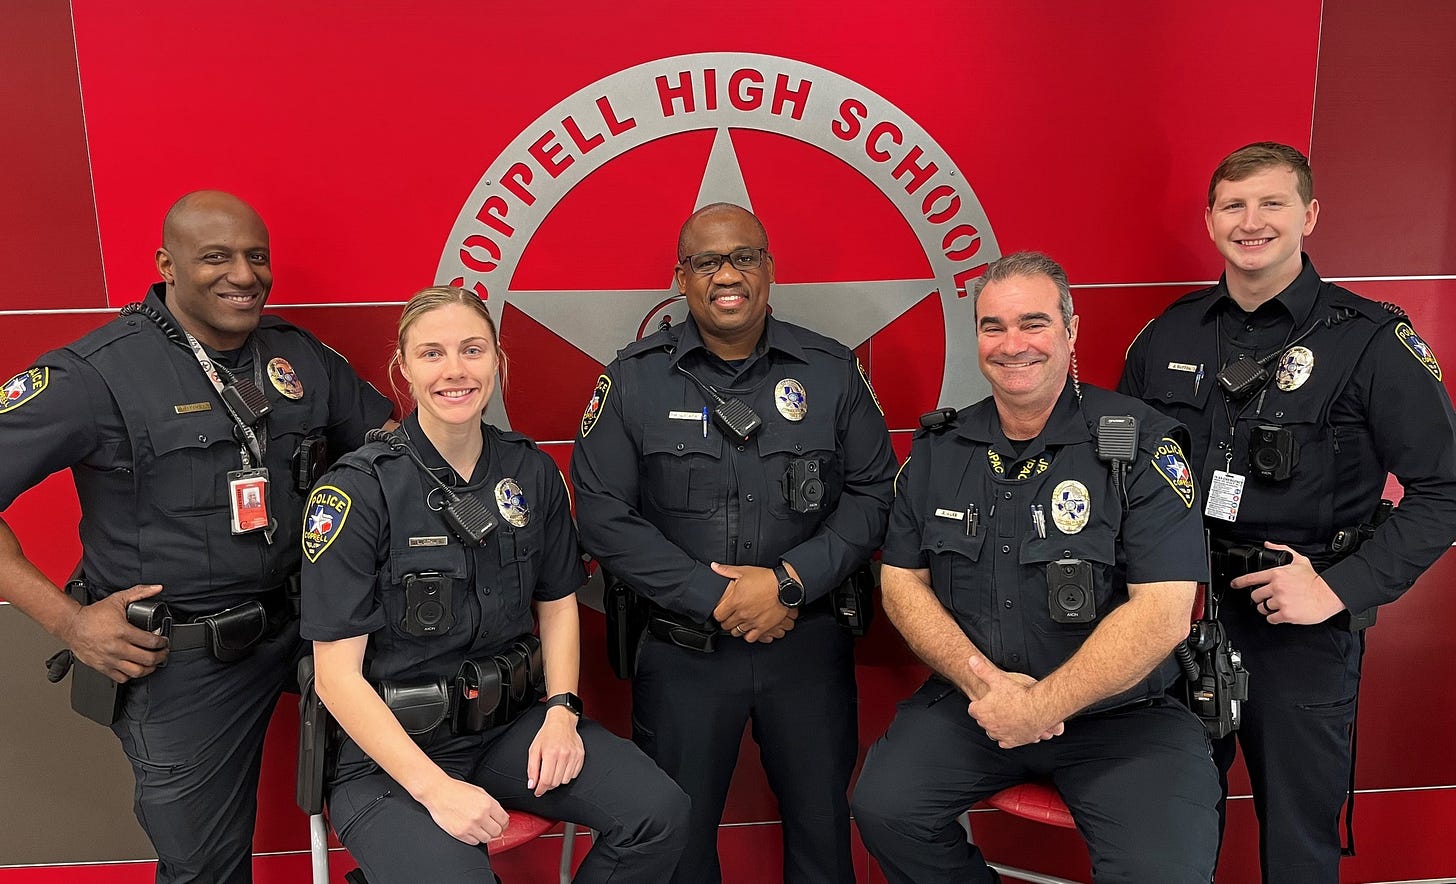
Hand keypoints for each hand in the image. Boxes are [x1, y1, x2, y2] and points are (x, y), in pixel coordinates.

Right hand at [60, 584, 168, 682]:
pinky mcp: (102, 667)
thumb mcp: (118, 599)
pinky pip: (121, 678)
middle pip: (147, 659)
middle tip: (163, 652)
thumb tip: (156, 588)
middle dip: (160, 656)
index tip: (164, 641)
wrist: (71, 625)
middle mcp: (116, 647)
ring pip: (136, 671)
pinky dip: (131, 675)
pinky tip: (135, 668)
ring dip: (149, 668)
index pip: (151, 642)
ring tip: (153, 663)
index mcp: (123, 631)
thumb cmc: (93, 615)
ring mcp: (109, 659)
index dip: (162, 643)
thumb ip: (139, 592)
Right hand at [419, 775, 509, 844]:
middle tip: (490, 826)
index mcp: (487, 804)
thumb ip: (492, 805)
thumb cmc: (457, 790)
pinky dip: (474, 838)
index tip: (501, 824)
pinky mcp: (460, 833)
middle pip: (497, 832)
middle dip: (495, 829)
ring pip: (486, 839)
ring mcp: (470, 826)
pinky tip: (470, 829)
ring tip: (479, 827)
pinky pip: (474, 842)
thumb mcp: (480, 792)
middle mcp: (480, 816)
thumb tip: (501, 816)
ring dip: (485, 834)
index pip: (504, 820)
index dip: (504, 823)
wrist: (438, 793)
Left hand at [527, 707, 584, 796]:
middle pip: (555, 782)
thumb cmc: (547, 735)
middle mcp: (564, 755)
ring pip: (565, 780)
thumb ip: (532, 768)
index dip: (540, 789)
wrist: (562, 722)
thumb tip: (532, 785)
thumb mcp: (534, 749)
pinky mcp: (580, 756)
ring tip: (553, 771)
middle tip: (544, 780)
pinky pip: (573, 775)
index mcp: (550, 753)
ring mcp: (574, 756)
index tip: (538, 792)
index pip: (546, 779)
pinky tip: (562, 767)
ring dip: (557, 780)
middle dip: (548, 785)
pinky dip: (566, 775)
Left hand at [711, 562, 791, 641]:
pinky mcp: (762, 627)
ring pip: (737, 632)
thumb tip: (714, 566)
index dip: (718, 614)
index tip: (720, 612)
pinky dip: (748, 635)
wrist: (784, 587)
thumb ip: (726, 570)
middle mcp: (742, 613)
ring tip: (738, 623)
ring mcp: (752, 621)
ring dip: (736, 628)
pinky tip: (749, 630)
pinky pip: (750, 638)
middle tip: (729, 617)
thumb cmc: (765, 579)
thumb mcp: (744, 571)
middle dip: (726, 621)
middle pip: (726, 625)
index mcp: (735, 601)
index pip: (718, 615)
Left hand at [965, 656, 1063, 748]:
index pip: (973, 709)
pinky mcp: (1012, 741)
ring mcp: (1000, 735)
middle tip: (997, 707)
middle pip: (982, 721)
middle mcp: (989, 725)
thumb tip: (972, 660)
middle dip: (988, 714)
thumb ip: (983, 670)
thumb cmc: (1019, 695)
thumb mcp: (998, 679)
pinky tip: (1011, 730)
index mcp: (982, 711)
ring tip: (1004, 717)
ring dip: (996, 726)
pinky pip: (1004, 742)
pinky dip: (1006, 737)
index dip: (979, 703)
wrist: (1038, 708)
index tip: (984, 700)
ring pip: (992, 732)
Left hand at [1230, 542, 1345, 624]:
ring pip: (1262, 607)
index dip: (1240, 582)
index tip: (1234, 584)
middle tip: (1267, 598)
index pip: (1251, 578)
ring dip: (1266, 608)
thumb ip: (1282, 550)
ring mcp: (1280, 601)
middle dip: (1259, 597)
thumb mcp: (1298, 560)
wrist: (1328, 594)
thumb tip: (1268, 545)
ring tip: (1276, 606)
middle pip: (1255, 595)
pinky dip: (1274, 617)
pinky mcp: (1286, 614)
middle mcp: (1276, 587)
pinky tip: (1280, 614)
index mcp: (1277, 574)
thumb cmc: (1315, 579)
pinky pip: (1271, 618)